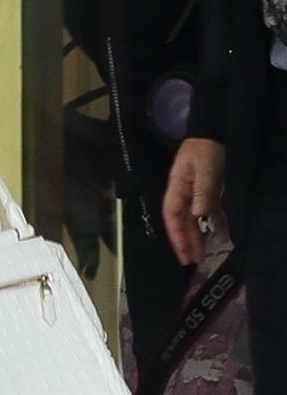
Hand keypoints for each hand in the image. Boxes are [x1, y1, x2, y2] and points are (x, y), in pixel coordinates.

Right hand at [162, 137, 226, 265]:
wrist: (212, 132)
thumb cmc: (204, 150)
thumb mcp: (204, 170)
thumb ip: (202, 192)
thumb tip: (197, 216)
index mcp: (176, 190)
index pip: (173, 218)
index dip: (177, 237)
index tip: (183, 254)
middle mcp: (184, 196)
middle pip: (184, 223)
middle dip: (188, 242)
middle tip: (194, 262)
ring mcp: (196, 195)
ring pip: (196, 221)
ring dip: (200, 237)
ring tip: (204, 255)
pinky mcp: (208, 192)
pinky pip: (210, 212)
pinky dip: (214, 225)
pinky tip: (220, 236)